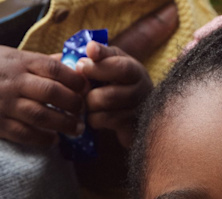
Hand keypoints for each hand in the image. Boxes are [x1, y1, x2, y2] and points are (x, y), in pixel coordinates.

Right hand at [0, 45, 86, 145]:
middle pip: (52, 94)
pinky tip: (53, 139)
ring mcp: (4, 104)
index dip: (75, 80)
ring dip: (64, 125)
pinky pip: (24, 135)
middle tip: (83, 111)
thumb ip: (41, 62)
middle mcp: (12, 82)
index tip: (85, 89)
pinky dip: (42, 139)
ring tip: (76, 128)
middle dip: (74, 104)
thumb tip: (72, 64)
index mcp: (19, 62)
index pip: (54, 69)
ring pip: (41, 116)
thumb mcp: (12, 55)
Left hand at [73, 2, 178, 147]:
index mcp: (136, 72)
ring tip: (86, 102)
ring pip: (106, 108)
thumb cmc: (114, 85)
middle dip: (88, 90)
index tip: (80, 65)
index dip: (99, 66)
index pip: (122, 68)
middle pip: (110, 94)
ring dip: (89, 104)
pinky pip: (104, 120)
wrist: (128, 117)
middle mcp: (142, 92)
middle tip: (79, 88)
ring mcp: (138, 111)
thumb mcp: (111, 64)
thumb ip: (102, 55)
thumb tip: (90, 48)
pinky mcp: (131, 128)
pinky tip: (94, 116)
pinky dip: (93, 118)